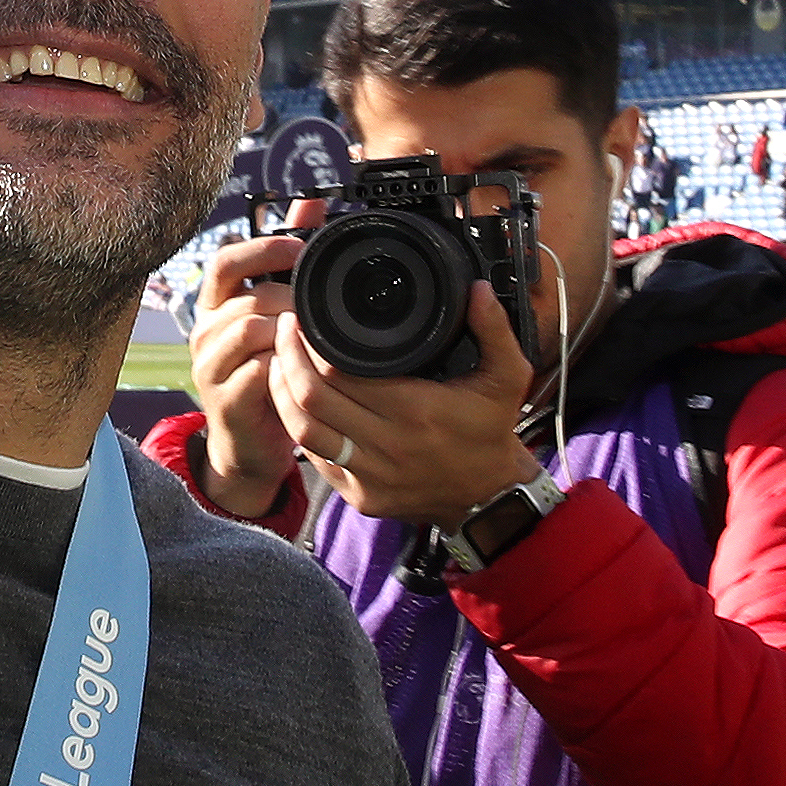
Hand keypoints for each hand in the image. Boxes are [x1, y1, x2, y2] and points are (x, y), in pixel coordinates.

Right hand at [184, 209, 314, 513]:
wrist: (249, 445)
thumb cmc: (266, 374)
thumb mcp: (277, 315)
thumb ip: (288, 260)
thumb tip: (311, 203)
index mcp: (217, 306)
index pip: (225, 261)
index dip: (262, 248)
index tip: (301, 248)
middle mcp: (206, 332)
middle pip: (242, 296)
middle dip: (288, 295)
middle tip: (321, 304)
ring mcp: (210, 367)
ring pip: (247, 330)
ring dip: (288, 329)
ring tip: (318, 335)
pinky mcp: (225, 401)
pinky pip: (255, 372)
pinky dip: (285, 365)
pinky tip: (306, 366)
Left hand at [267, 280, 538, 534]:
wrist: (490, 498)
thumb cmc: (491, 431)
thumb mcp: (507, 376)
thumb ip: (495, 329)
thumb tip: (478, 288)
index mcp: (417, 412)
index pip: (341, 374)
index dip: (312, 345)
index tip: (303, 320)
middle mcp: (389, 446)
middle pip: (313, 398)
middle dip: (288, 360)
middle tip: (283, 331)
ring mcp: (371, 477)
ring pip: (303, 431)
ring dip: (282, 394)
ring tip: (278, 362)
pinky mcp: (360, 497)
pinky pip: (316, 459)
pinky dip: (299, 428)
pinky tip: (294, 403)